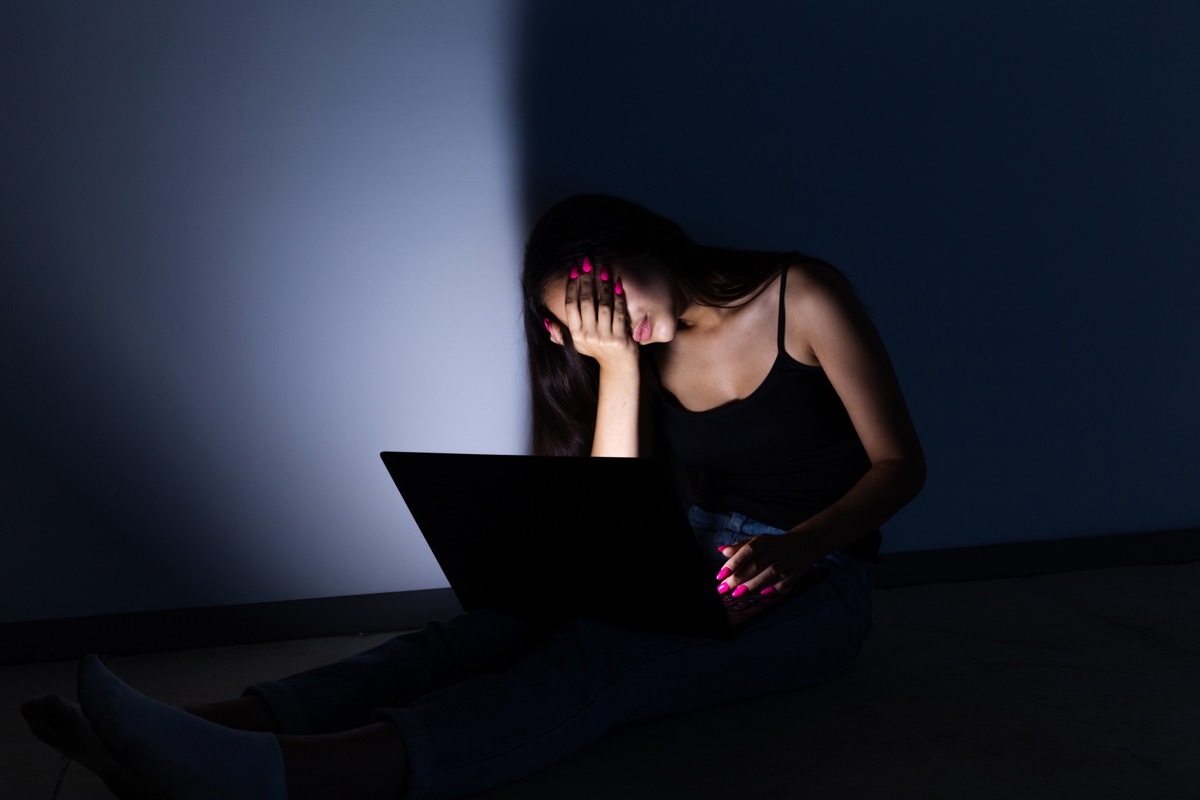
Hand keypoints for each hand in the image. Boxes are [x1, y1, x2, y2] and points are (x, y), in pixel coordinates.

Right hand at [550, 257, 638, 371]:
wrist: (618, 369)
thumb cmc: (598, 353)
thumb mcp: (577, 345)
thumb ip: (561, 335)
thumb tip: (546, 322)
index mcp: (576, 335)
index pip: (571, 306)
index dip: (572, 286)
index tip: (574, 270)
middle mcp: (588, 336)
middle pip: (586, 302)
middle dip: (586, 280)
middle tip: (587, 262)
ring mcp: (604, 338)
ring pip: (603, 306)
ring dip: (603, 285)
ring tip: (604, 269)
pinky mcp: (620, 338)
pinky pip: (619, 313)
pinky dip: (619, 298)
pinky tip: (617, 284)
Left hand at [715, 532, 816, 597]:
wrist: (804, 543)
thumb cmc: (775, 544)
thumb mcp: (758, 541)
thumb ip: (740, 547)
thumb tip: (722, 550)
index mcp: (765, 540)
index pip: (748, 550)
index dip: (734, 562)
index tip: (720, 574)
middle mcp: (777, 549)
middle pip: (757, 563)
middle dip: (740, 577)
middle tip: (726, 588)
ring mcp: (789, 560)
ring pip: (771, 572)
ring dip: (754, 583)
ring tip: (739, 593)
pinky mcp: (799, 570)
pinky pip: (788, 581)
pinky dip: (776, 587)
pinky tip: (763, 594)